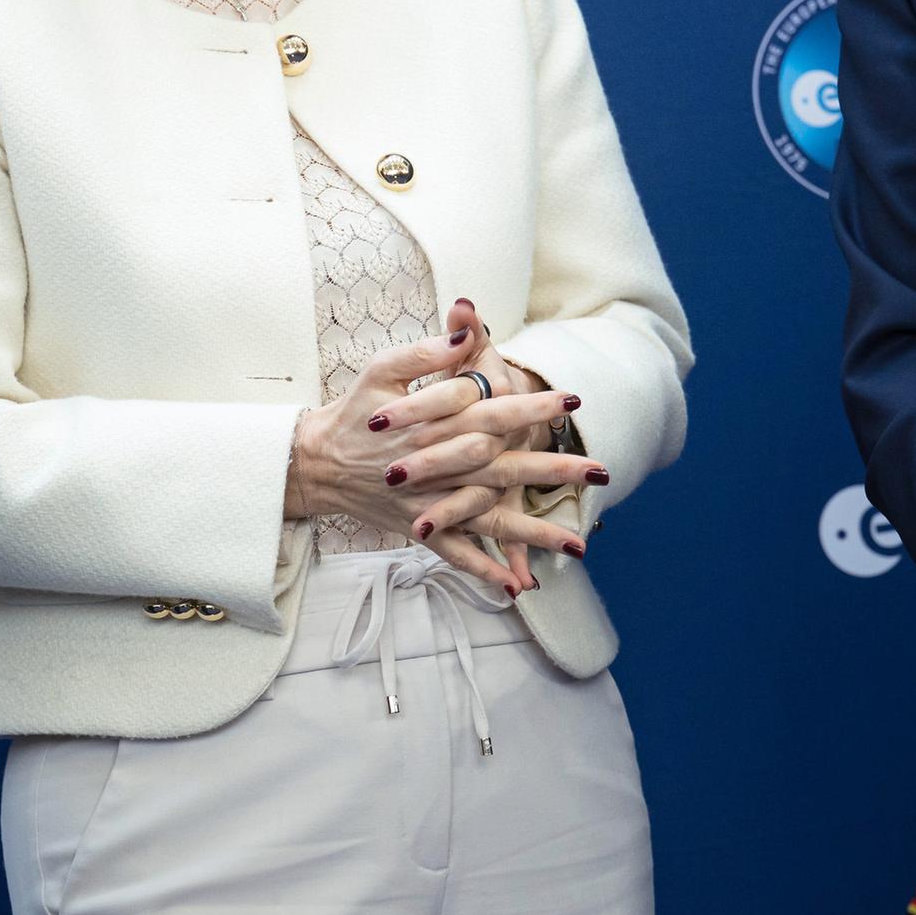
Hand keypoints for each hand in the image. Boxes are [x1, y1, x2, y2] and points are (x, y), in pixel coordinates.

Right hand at [287, 327, 600, 592]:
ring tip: (579, 544)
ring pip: (489, 519)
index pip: (492, 413)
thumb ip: (428, 353)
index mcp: (433, 424)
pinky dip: (482, 569)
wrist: (315, 461)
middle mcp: (437, 467)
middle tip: (600, 471)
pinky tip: (516, 585)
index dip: (532, 408)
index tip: (571, 400)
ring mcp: (430, 503)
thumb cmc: (354, 411)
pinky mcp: (418, 527)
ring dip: (534, 533)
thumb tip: (467, 329)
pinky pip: (455, 553)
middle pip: (504, 469)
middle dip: (553, 471)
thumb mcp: (382, 368)